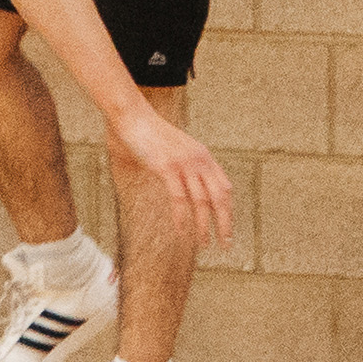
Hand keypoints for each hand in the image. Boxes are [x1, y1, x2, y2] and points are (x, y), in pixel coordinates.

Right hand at [106, 103, 236, 249]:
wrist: (134, 118)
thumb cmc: (152, 135)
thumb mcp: (178, 149)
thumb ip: (188, 165)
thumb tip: (190, 186)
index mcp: (204, 156)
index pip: (225, 187)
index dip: (228, 210)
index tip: (227, 228)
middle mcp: (199, 160)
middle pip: (219, 197)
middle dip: (224, 223)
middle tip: (225, 244)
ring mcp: (184, 164)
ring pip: (201, 201)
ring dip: (203, 226)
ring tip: (203, 243)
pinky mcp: (167, 168)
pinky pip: (178, 198)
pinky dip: (182, 218)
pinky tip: (182, 232)